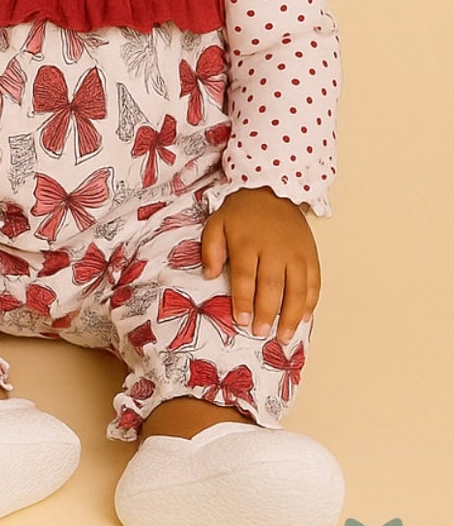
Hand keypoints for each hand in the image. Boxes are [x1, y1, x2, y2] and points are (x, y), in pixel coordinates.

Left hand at [201, 186, 320, 341]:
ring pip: (297, 289)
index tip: (241, 321)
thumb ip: (210, 249)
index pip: (245, 277)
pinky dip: (311, 302)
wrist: (271, 189)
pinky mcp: (311, 254)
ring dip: (292, 316)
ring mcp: (296, 252)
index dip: (243, 301)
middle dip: (267, 313)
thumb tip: (210, 276)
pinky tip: (304, 318)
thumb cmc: (241, 212)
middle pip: (272, 286)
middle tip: (261, 333)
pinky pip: (314, 282)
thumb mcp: (217, 223)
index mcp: (248, 242)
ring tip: (284, 336)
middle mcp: (274, 248)